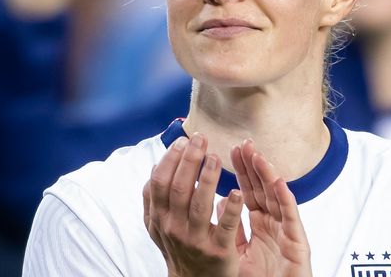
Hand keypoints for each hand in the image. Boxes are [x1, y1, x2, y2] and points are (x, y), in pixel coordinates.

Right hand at [143, 133, 243, 276]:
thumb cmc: (179, 247)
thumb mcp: (159, 225)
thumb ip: (154, 199)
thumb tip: (154, 167)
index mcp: (159, 218)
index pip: (159, 183)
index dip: (170, 160)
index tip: (183, 141)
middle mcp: (173, 227)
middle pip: (179, 189)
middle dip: (189, 161)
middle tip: (201, 140)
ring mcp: (195, 239)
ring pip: (199, 204)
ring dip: (207, 178)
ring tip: (215, 157)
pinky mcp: (217, 250)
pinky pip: (224, 227)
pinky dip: (230, 208)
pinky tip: (237, 191)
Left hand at [231, 140, 311, 276]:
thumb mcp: (241, 252)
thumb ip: (234, 227)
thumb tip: (222, 201)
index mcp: (262, 225)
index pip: (250, 191)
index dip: (242, 171)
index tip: (233, 151)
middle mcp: (275, 224)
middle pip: (263, 189)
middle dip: (253, 165)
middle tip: (245, 143)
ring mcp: (287, 232)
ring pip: (278, 197)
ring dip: (268, 174)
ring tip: (258, 155)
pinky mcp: (298, 243)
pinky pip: (290, 218)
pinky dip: (285, 198)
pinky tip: (278, 182)